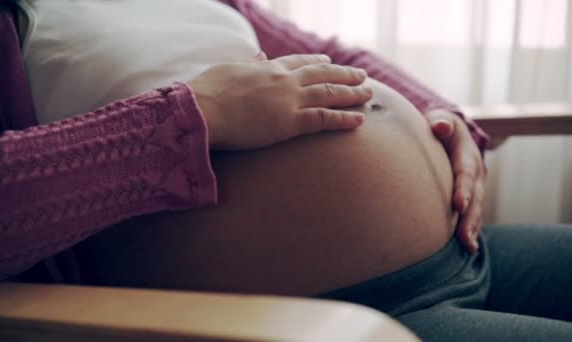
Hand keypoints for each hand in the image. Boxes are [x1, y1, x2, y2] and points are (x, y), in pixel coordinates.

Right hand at [189, 54, 372, 149]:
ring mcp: (289, 100)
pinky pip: (324, 119)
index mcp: (268, 67)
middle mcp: (284, 80)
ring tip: (369, 93)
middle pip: (322, 73)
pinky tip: (359, 120)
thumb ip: (248, 64)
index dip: (318, 61)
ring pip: (329, 93)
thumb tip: (258, 56)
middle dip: (344, 74)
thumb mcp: (228, 69)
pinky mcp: (289, 123)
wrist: (202, 109)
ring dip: (352, 93)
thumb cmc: (207, 92)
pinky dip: (344, 118)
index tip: (330, 60)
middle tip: (361, 75)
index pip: (299, 62)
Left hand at [425, 109, 485, 252]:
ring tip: (468, 246)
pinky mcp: (470, 197)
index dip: (463, 189)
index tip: (458, 205)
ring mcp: (475, 187)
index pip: (465, 173)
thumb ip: (440, 121)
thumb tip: (439, 126)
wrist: (450, 133)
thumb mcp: (440, 119)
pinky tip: (468, 248)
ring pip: (476, 209)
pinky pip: (472, 215)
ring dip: (472, 228)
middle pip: (475, 197)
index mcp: (467, 154)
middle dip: (470, 217)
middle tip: (463, 236)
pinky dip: (471, 230)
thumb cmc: (439, 126)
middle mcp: (475, 173)